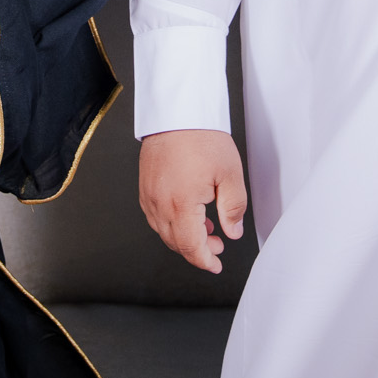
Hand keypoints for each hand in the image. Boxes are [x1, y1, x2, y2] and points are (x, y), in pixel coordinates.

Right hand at [139, 128, 246, 273]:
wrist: (177, 112)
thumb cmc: (201, 137)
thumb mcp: (230, 174)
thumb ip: (233, 208)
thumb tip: (233, 231)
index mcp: (181, 203)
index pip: (191, 246)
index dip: (205, 261)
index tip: (216, 265)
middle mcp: (160, 203)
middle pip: (175, 243)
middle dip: (197, 250)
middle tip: (218, 245)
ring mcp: (149, 194)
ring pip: (164, 231)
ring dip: (184, 237)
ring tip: (207, 228)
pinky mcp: (145, 186)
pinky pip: (155, 216)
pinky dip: (171, 223)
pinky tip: (187, 215)